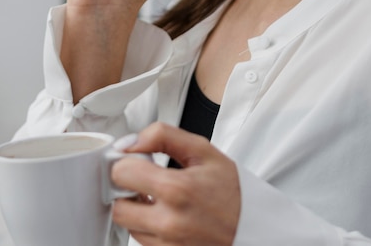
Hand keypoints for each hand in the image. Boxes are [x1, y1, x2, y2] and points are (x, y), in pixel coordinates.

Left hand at [111, 123, 240, 245]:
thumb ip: (162, 136)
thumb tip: (129, 142)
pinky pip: (142, 240)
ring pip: (127, 224)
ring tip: (160, 196)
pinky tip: (166, 213)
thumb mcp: (202, 150)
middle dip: (127, 188)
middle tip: (144, 177)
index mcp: (176, 190)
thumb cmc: (231, 190)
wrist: (253, 228)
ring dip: (136, 208)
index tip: (138, 158)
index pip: (122, 173)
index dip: (127, 160)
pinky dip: (147, 225)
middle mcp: (168, 223)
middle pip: (117, 205)